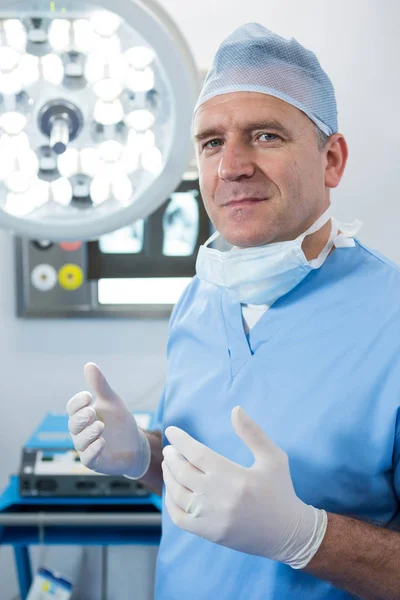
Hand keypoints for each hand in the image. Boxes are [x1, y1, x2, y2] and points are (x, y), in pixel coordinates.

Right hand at [66, 363, 149, 477]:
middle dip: (81, 417)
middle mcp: (81, 432)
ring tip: (100, 425)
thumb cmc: (120, 423)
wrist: (136, 445)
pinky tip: (102, 442)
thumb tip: (89, 364)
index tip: (89, 395)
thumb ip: (100, 386)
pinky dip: (93, 450)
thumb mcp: (112, 402)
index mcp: (83, 416)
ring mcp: (87, 448)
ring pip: (80, 442)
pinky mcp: (95, 462)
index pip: (72, 408)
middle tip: (92, 411)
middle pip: (73, 424)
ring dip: (88, 433)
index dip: (77, 402)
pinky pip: (88, 458)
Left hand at [162, 406, 326, 568]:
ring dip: (169, 476)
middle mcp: (219, 497)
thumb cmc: (280, 491)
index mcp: (234, 476)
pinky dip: (170, 502)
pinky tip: (172, 490)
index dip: (181, 441)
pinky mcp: (209, 533)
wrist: (288, 534)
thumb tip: (235, 409)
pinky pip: (179, 517)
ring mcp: (212, 518)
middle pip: (183, 472)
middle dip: (172, 457)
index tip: (171, 431)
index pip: (197, 453)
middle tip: (170, 449)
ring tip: (169, 465)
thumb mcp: (273, 458)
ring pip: (178, 494)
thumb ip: (253, 433)